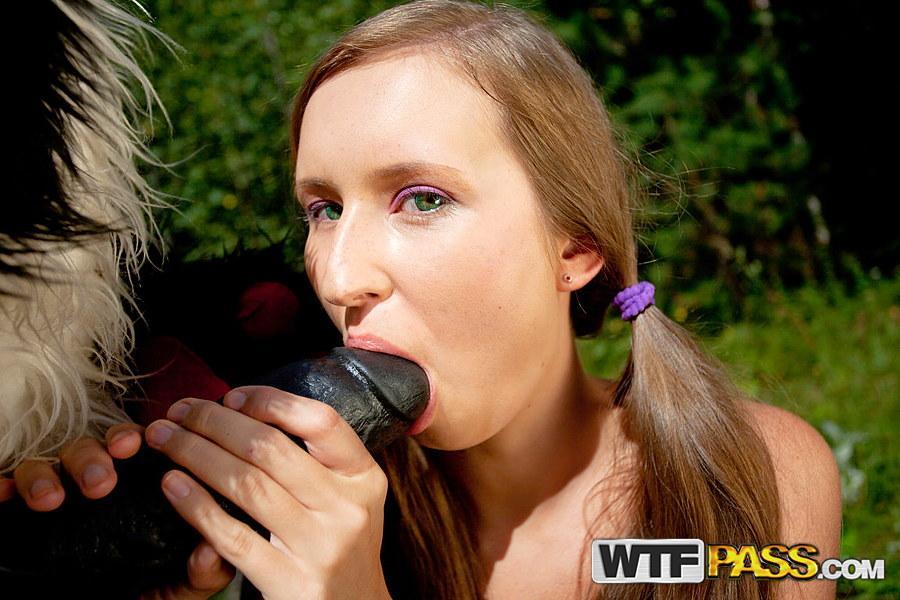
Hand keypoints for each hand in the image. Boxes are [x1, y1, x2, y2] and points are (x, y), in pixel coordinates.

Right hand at [0, 424, 233, 598]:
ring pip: (58, 459)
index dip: (139, 438)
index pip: (143, 448)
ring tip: (54, 499)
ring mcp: (68, 492)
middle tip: (101, 481)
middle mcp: (106, 483)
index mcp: (145, 489)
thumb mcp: (178, 587)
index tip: (138, 444)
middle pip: (99, 447)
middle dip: (97, 455)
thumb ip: (200, 573)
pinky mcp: (29, 514)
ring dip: (54, 471)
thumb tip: (211, 550)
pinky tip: (7, 495)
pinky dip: (11, 484)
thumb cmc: (145, 590)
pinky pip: (14, 483)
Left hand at [144, 388, 392, 599]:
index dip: (271, 401)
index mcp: (363, 478)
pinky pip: (232, 537)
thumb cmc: (338, 544)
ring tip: (163, 439)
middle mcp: (346, 508)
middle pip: (271, 448)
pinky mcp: (290, 584)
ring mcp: (320, 548)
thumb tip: (242, 411)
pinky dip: (196, 506)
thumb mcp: (348, 497)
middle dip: (214, 422)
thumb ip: (314, 459)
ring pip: (246, 485)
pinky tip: (172, 485)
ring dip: (195, 454)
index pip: (321, 421)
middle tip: (178, 412)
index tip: (231, 396)